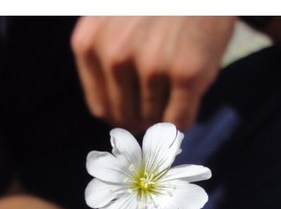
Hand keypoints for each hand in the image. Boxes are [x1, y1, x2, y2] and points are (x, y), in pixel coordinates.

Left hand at [71, 17, 235, 130]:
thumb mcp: (113, 16)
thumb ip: (104, 57)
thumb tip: (113, 118)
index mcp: (89, 44)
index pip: (101, 107)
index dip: (122, 112)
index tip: (137, 108)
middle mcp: (115, 56)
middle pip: (125, 118)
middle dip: (143, 116)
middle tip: (162, 99)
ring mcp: (152, 64)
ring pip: (153, 119)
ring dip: (165, 111)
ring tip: (177, 82)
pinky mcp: (187, 71)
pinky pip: (179, 120)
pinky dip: (184, 119)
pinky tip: (191, 98)